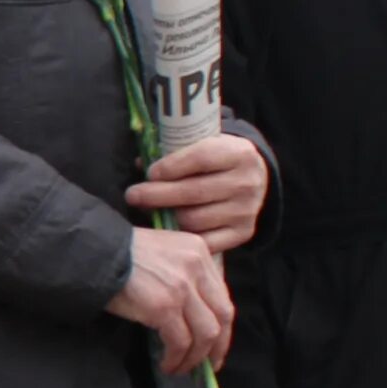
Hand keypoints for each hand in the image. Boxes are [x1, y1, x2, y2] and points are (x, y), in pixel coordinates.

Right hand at [105, 227, 233, 374]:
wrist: (92, 253)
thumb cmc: (120, 254)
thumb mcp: (163, 252)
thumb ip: (184, 273)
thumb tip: (194, 314)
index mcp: (198, 251)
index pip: (222, 296)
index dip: (222, 326)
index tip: (215, 345)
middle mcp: (196, 268)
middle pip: (222, 316)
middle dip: (217, 347)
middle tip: (207, 365)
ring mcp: (182, 288)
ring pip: (205, 334)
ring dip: (195, 358)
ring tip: (180, 368)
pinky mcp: (164, 306)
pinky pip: (180, 342)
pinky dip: (176, 358)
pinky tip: (166, 364)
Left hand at [127, 134, 267, 253]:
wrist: (253, 180)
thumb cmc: (217, 161)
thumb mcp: (204, 145)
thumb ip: (175, 151)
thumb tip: (140, 164)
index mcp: (239, 153)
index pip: (201, 158)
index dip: (170, 167)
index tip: (148, 173)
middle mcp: (246, 183)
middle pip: (194, 192)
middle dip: (157, 195)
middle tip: (132, 195)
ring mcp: (246, 211)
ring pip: (195, 219)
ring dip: (165, 217)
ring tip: (147, 211)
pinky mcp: (243, 233)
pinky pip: (205, 242)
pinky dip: (182, 238)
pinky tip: (166, 229)